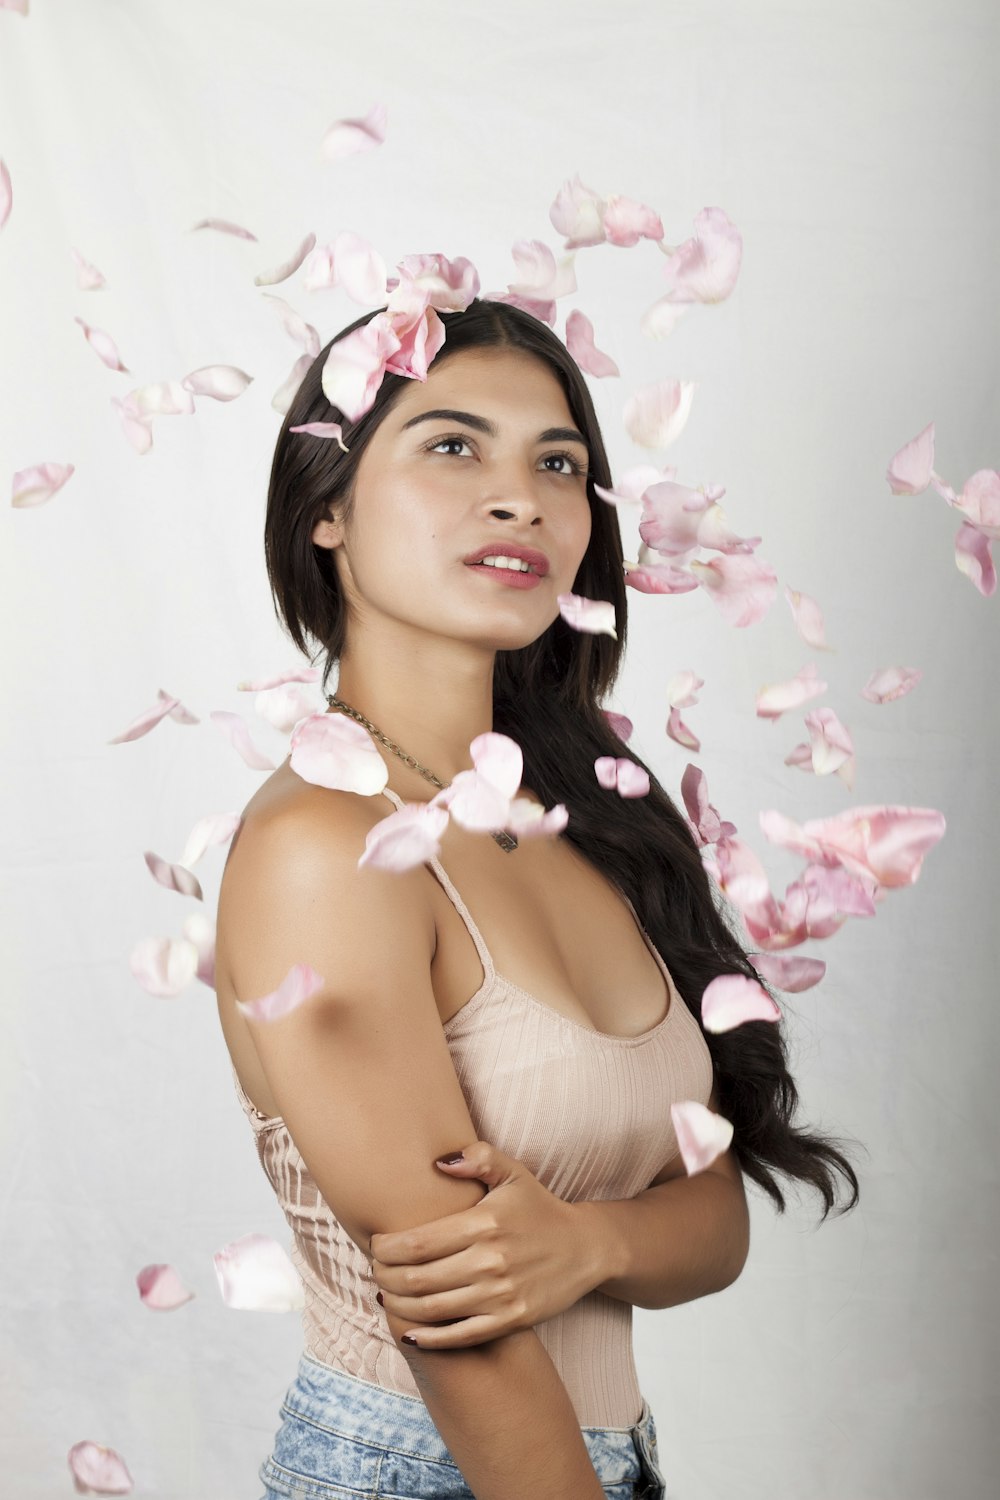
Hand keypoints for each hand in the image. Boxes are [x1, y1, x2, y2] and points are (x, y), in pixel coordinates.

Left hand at [368, 1142, 602, 1349]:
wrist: (586, 1248)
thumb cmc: (540, 1207)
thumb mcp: (513, 1172)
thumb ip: (476, 1158)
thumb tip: (438, 1163)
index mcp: (484, 1223)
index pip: (417, 1242)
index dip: (386, 1248)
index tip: (374, 1244)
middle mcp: (490, 1261)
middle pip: (417, 1278)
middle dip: (384, 1277)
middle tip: (373, 1271)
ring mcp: (501, 1295)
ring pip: (431, 1309)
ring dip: (398, 1306)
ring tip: (385, 1295)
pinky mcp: (511, 1320)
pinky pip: (459, 1336)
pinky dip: (428, 1338)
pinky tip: (409, 1331)